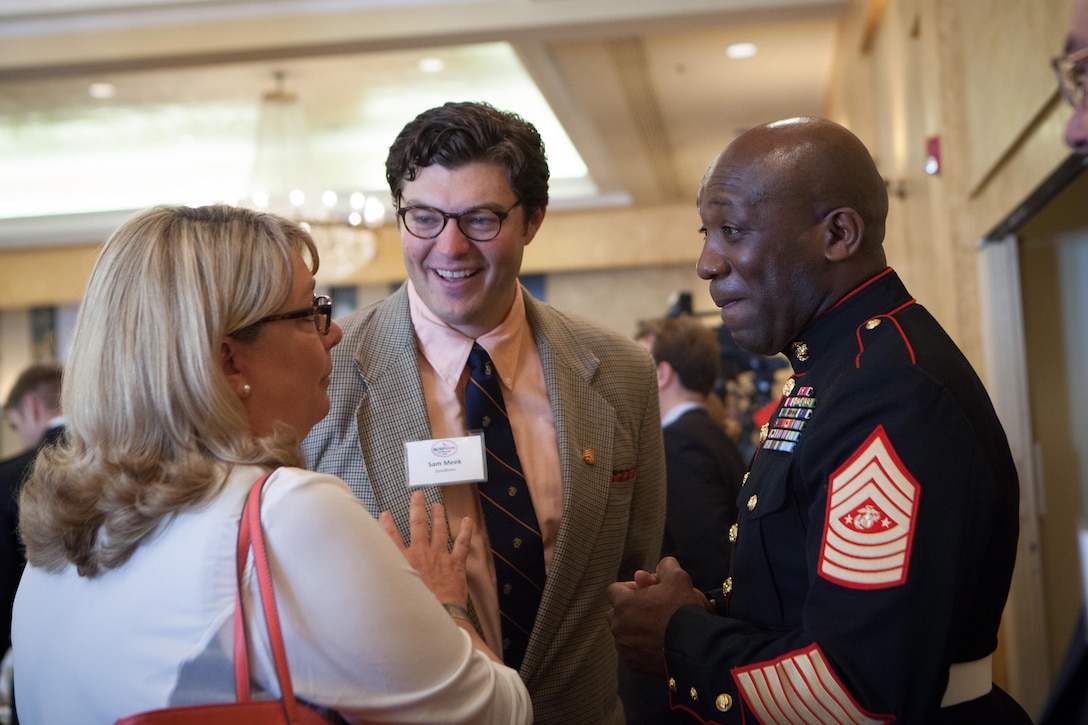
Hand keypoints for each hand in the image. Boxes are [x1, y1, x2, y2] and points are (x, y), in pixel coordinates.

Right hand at [379, 491, 473, 606]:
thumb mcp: (391, 593)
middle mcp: (421, 554)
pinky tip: (469, 521)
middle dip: (417, 509)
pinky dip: (466, 531)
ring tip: (437, 505)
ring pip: (439, 531)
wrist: (436, 617)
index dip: (387, 524)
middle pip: (418, 526)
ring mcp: (440, 557)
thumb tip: (366, 583)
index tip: (385, 514)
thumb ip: (382, 582)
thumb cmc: (411, 610)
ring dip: (438, 516)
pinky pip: (462, 544)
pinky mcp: (456, 564)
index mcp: (403, 561)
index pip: (391, 538)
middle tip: (418, 495)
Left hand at [607, 557, 706, 677]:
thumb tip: (662, 566)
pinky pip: (632, 651)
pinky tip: (658, 643)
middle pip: (617, 612)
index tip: (647, 591)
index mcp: (623, 604)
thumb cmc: (683, 610)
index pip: (614, 590)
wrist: (696, 648)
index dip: (630, 587)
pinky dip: (640, 647)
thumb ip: (666, 566)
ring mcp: (625, 648)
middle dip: (630, 609)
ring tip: (657, 627)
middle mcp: (619, 627)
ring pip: (623, 633)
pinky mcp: (635, 665)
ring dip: (635, 628)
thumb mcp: (678, 578)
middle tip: (652, 609)